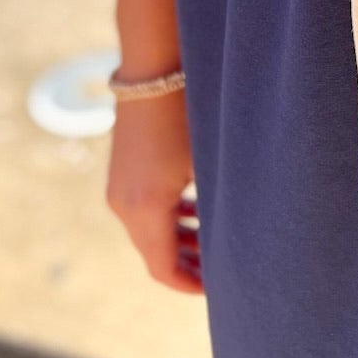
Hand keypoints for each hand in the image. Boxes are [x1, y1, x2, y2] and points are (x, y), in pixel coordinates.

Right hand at [105, 88, 203, 294]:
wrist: (152, 69)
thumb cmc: (189, 115)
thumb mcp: (208, 164)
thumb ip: (217, 207)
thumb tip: (239, 242)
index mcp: (145, 210)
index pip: (163, 269)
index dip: (190, 285)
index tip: (220, 288)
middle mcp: (123, 205)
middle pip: (155, 254)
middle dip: (188, 265)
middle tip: (223, 271)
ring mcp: (118, 189)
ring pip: (149, 232)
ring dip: (179, 241)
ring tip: (214, 245)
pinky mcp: (120, 174)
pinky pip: (142, 211)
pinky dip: (167, 219)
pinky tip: (196, 212)